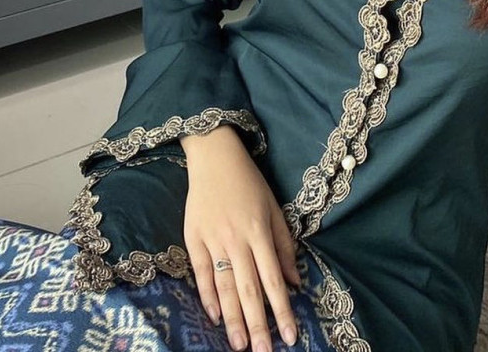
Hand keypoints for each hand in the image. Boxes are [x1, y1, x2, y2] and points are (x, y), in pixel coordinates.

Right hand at [181, 125, 299, 350]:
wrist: (213, 155)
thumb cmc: (248, 181)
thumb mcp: (273, 207)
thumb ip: (284, 244)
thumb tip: (294, 281)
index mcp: (259, 231)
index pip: (273, 279)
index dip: (283, 310)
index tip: (291, 335)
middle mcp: (237, 239)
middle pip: (249, 289)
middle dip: (258, 325)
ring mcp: (213, 239)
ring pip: (224, 287)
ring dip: (233, 319)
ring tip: (240, 346)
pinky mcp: (193, 237)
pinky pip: (201, 273)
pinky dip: (207, 297)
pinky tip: (215, 318)